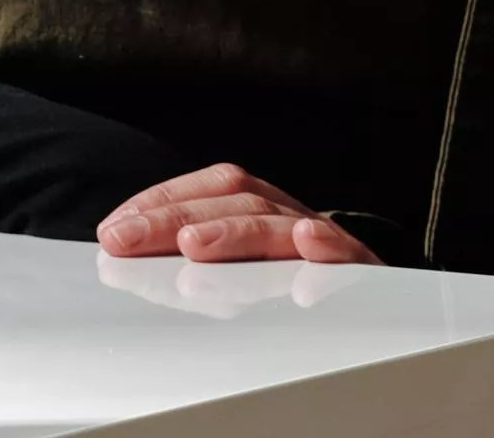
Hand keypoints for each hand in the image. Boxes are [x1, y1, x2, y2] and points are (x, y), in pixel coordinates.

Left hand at [95, 164, 383, 264]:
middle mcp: (292, 217)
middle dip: (175, 218)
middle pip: (237, 202)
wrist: (381, 304)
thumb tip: (122, 255)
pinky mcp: (363, 272)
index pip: (210, 189)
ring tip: (192, 245)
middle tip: (126, 240)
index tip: (113, 230)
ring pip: (280, 227)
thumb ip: (190, 264)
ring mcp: (327, 243)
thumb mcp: (240, 274)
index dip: (160, 201)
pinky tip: (307, 244)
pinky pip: (349, 257)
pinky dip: (328, 250)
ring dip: (234, 233)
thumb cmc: (291, 288)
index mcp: (262, 209)